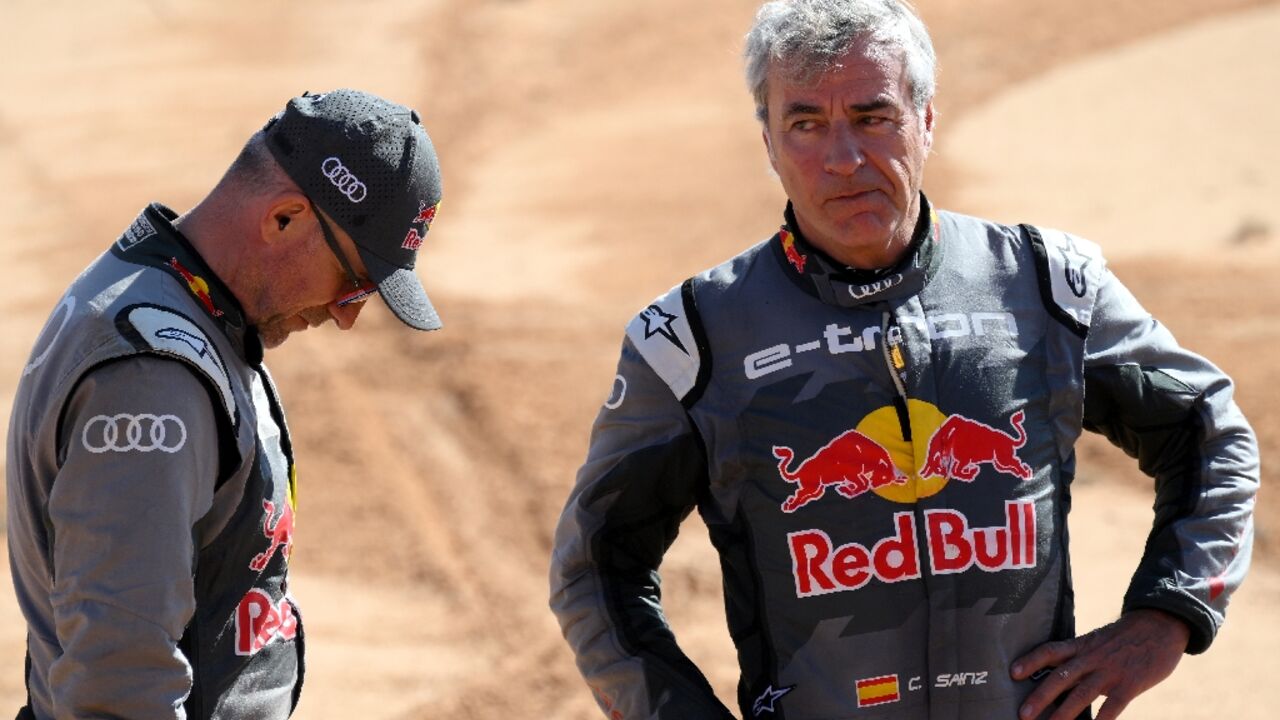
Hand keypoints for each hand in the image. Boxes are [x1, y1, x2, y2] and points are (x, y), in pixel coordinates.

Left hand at [1010, 609, 1189, 719]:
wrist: (1160, 625)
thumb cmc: (1124, 637)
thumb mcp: (1097, 641)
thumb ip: (1079, 658)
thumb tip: (1058, 677)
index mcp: (1081, 646)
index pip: (1050, 651)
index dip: (1031, 661)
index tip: (1012, 672)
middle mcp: (1092, 658)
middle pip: (1061, 677)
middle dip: (1040, 696)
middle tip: (1022, 713)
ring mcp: (1111, 671)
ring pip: (1082, 694)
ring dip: (1064, 713)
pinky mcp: (1131, 684)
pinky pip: (1114, 705)